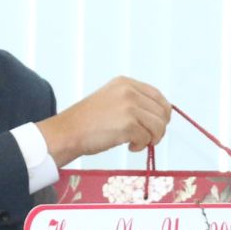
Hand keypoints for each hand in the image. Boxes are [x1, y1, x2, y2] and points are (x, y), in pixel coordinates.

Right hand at [37, 77, 171, 164]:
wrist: (69, 132)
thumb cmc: (87, 121)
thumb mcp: (111, 99)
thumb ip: (133, 101)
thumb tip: (157, 115)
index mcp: (125, 83)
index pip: (158, 96)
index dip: (162, 113)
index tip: (158, 124)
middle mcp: (129, 91)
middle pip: (162, 112)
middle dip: (159, 128)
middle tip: (148, 138)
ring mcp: (129, 107)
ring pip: (158, 126)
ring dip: (151, 138)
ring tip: (137, 142)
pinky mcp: (128, 125)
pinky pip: (147, 138)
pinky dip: (141, 146)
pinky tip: (129, 146)